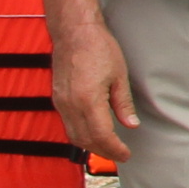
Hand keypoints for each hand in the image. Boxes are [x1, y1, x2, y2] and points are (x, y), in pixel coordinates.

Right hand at [52, 14, 140, 167]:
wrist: (74, 32)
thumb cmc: (98, 48)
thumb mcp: (119, 76)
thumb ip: (123, 104)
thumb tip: (131, 125)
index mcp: (88, 100)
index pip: (102, 136)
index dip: (115, 149)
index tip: (126, 155)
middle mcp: (70, 105)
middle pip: (85, 140)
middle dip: (104, 151)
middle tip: (120, 155)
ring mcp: (60, 102)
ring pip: (73, 135)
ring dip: (91, 146)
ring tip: (109, 148)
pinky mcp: (57, 98)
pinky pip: (67, 124)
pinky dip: (80, 134)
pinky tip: (93, 134)